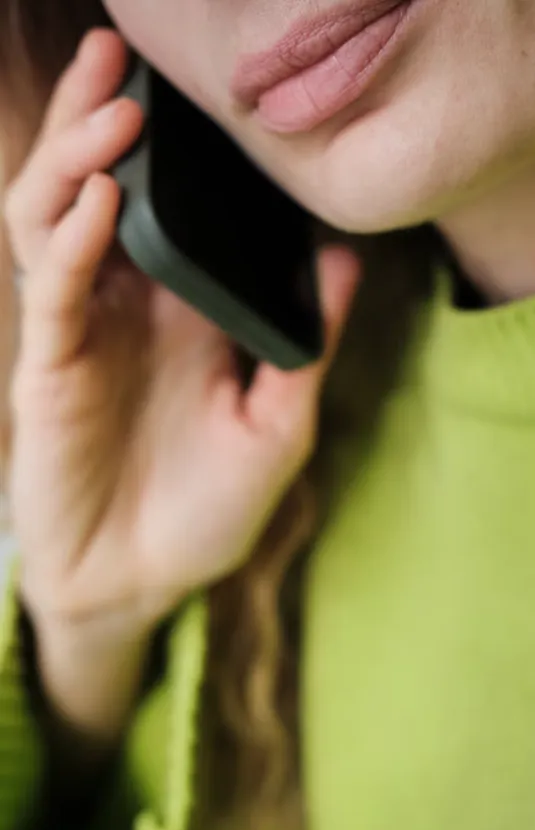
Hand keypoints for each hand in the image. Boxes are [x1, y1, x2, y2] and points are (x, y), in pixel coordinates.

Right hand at [4, 29, 359, 639]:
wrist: (144, 579)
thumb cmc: (208, 508)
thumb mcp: (277, 428)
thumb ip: (304, 348)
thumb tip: (343, 265)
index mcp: (181, 313)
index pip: (167, 210)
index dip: (169, 149)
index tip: (189, 96)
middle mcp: (128, 309)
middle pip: (97, 191)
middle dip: (100, 122)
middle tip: (115, 58)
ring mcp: (84, 332)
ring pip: (57, 222)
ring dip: (78, 161)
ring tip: (112, 113)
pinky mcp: (52, 367)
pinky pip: (55, 289)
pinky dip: (74, 241)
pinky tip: (102, 201)